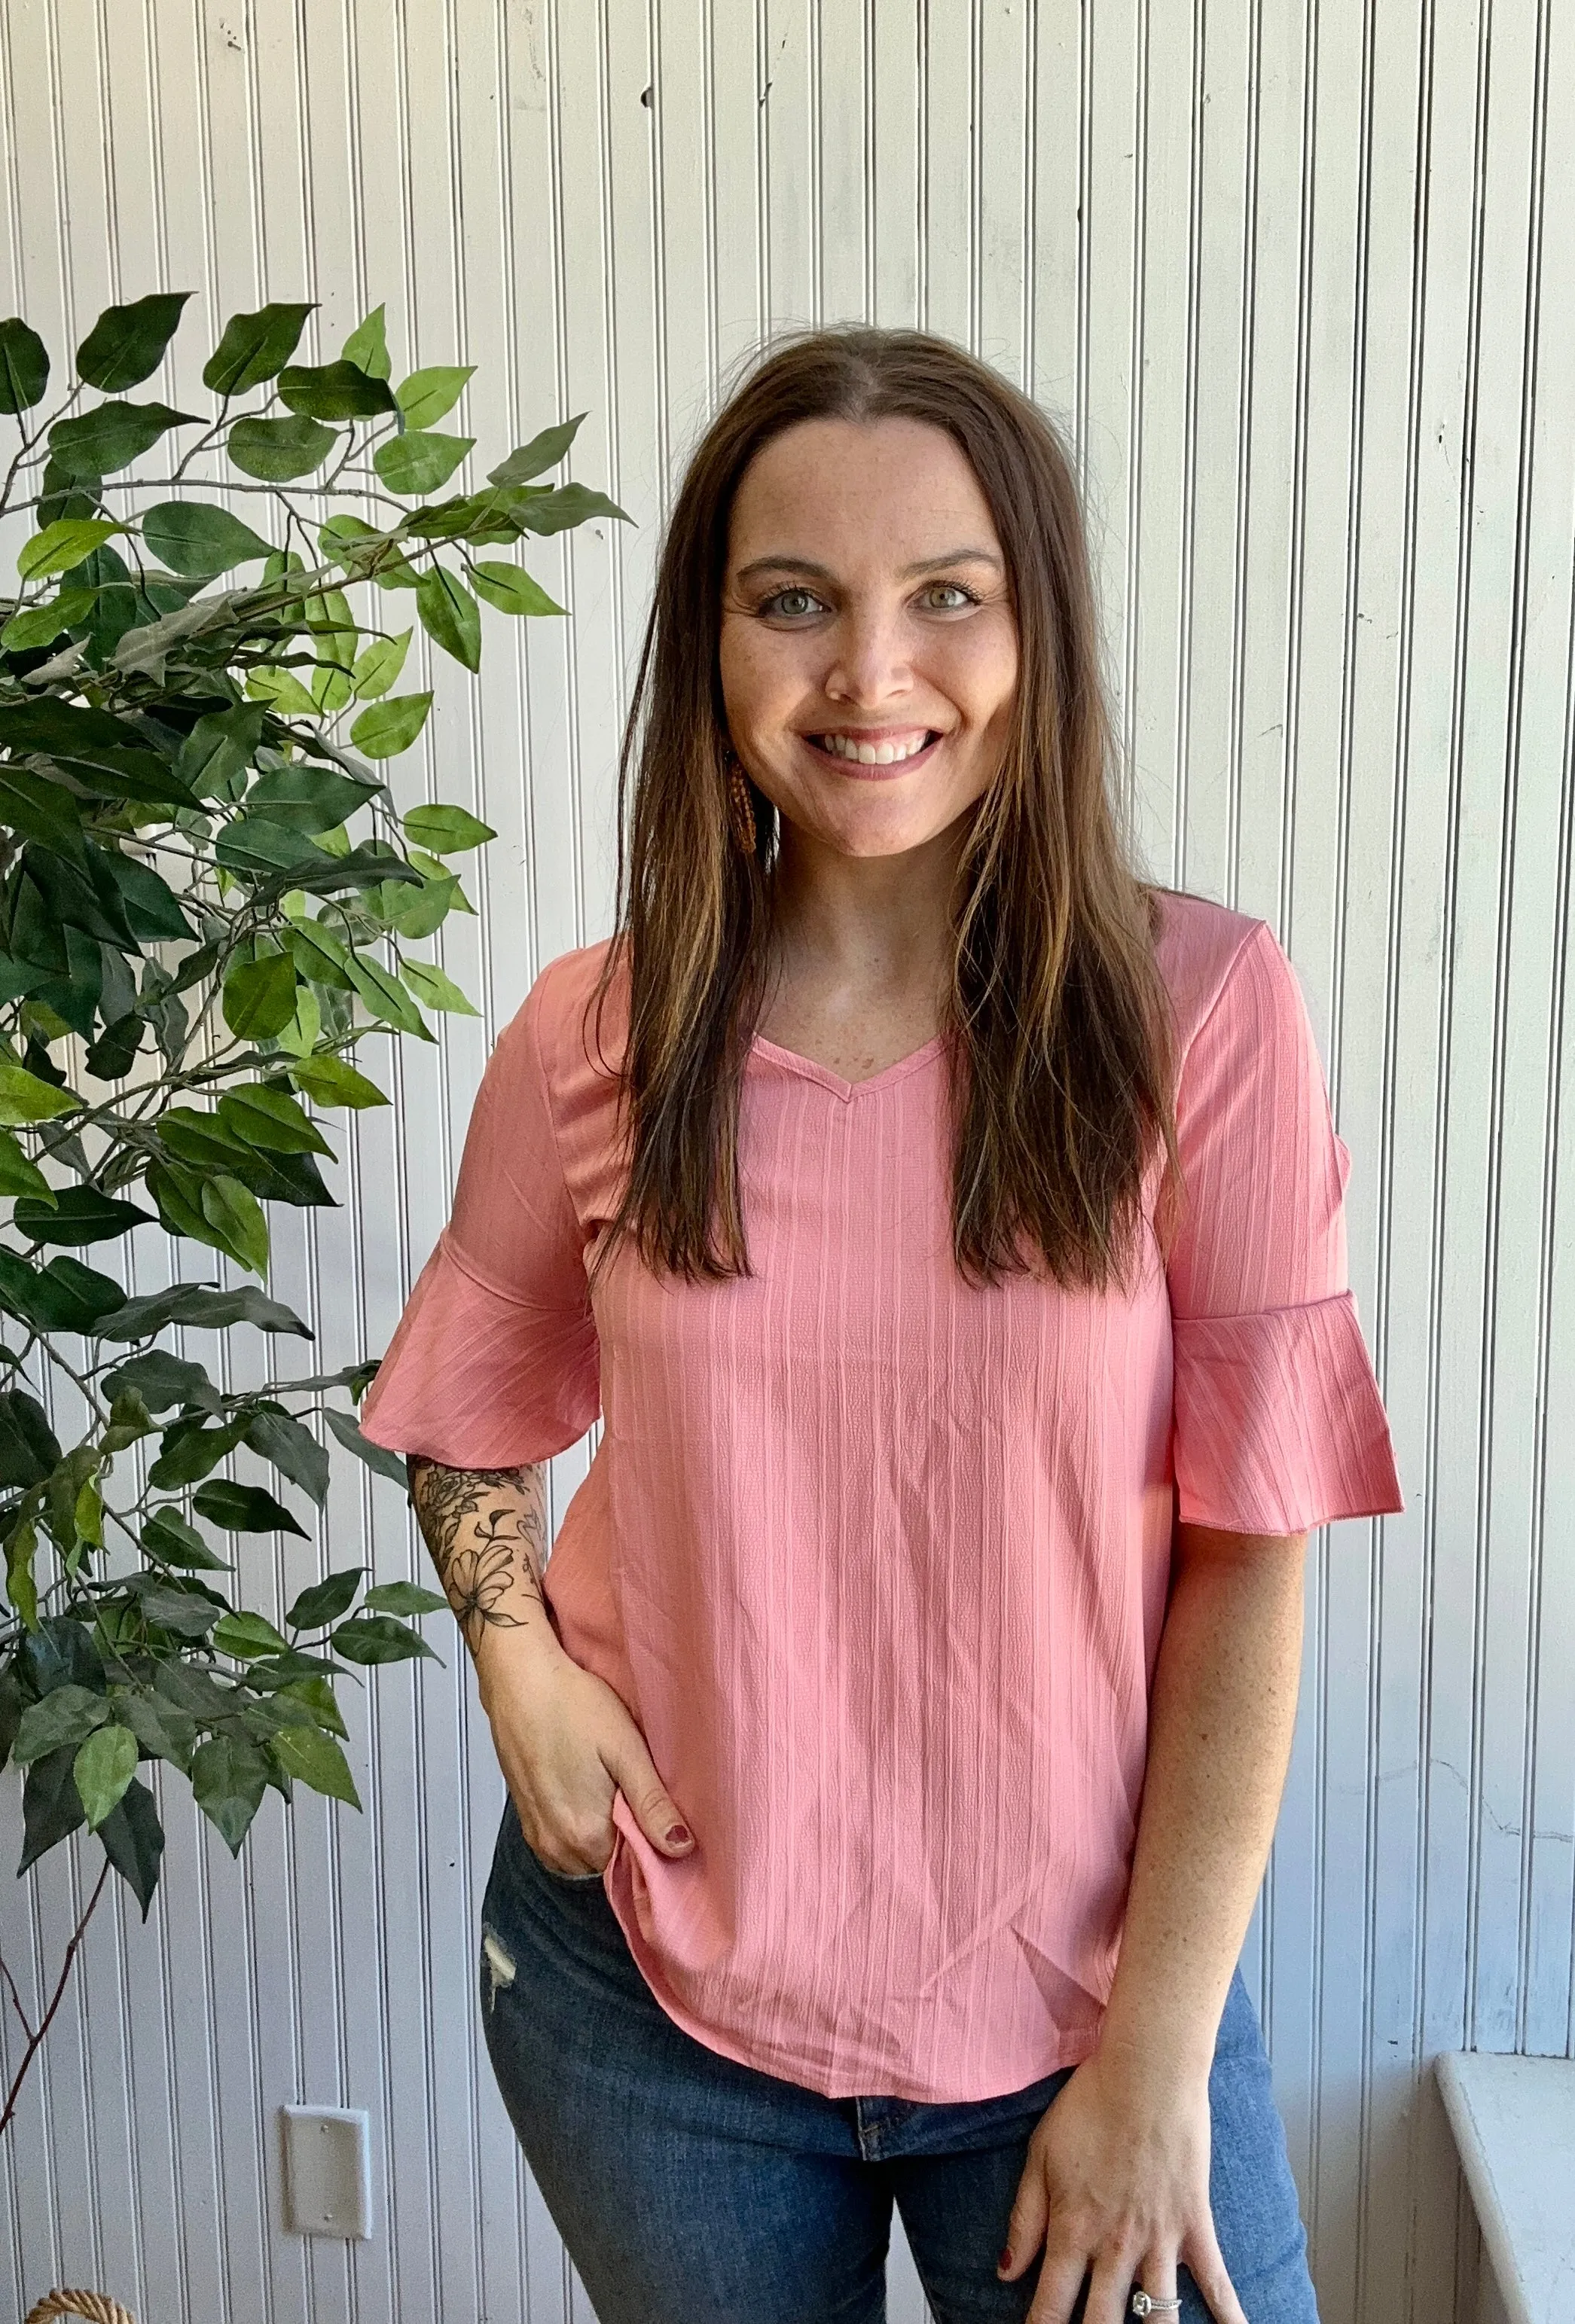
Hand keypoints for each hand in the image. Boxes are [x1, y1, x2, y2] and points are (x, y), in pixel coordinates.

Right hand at [477, 1628, 695, 1874]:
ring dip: (599, 1836)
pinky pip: (558, 1843)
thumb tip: (681, 1847)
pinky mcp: (524, 1816)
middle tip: (635, 1796)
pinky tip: (585, 1791)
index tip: (658, 1818)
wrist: (520, 1679)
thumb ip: (652, 1804)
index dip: (650, 1846)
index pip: (631, 1869)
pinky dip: (575, 1828)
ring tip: (611, 1792)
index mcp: (585, 1834)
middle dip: (625, 1841)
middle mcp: (556, 1844)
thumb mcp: (625, 1750)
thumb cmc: (572, 1705)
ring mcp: (536, 1832)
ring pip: (581, 1857)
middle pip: (605, 1865)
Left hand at [997, 2043, 1244, 2323]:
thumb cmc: (1090, 2105)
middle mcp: (1114, 2247)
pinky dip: (1228, 2317)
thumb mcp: (1039, 2156)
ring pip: (1156, 2319)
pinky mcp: (1195, 2227)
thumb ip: (1024, 2219)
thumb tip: (1006, 2271)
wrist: (1145, 2072)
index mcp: (1072, 2230)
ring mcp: (1158, 2241)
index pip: (1050, 2306)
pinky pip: (1214, 2283)